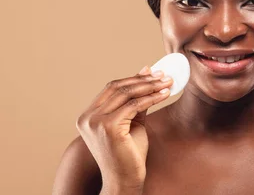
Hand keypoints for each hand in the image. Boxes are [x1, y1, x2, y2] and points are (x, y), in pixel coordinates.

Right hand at [75, 66, 172, 188]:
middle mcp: (87, 117)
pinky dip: (150, 98)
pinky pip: (133, 106)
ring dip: (149, 86)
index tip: (151, 72)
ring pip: (125, 94)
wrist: (125, 181)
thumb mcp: (131, 123)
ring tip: (167, 82)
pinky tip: (164, 94)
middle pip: (116, 88)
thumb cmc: (128, 155)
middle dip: (142, 80)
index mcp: (87, 116)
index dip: (131, 79)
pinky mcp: (108, 127)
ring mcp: (95, 122)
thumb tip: (145, 73)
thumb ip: (135, 101)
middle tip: (162, 75)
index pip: (110, 90)